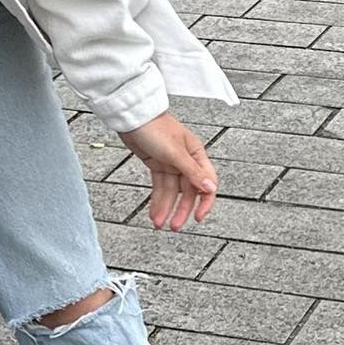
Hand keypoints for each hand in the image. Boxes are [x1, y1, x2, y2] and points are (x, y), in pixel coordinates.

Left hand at [118, 112, 218, 230]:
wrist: (133, 118)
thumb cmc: (155, 127)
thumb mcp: (175, 153)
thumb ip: (192, 172)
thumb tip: (210, 188)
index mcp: (196, 155)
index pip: (206, 183)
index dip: (204, 202)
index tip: (198, 217)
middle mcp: (186, 160)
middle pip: (188, 192)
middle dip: (181, 210)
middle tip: (174, 226)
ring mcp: (171, 164)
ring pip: (172, 192)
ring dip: (166, 208)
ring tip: (159, 224)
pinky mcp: (157, 165)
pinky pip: (160, 187)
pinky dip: (157, 200)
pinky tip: (154, 212)